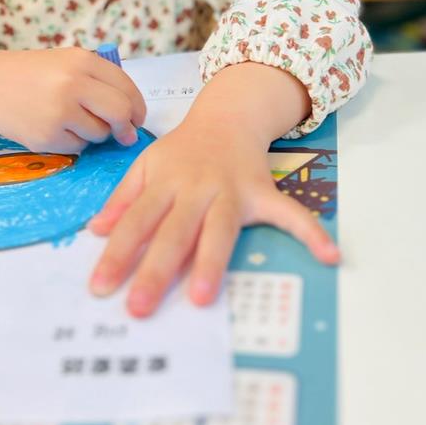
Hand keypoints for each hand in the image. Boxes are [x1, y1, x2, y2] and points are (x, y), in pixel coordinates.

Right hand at [0, 43, 145, 152]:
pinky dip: (73, 142)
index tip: (137, 118)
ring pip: (99, 134)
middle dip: (126, 126)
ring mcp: (59, 112)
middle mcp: (72, 84)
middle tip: (123, 133)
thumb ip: (101, 83)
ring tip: (71, 119)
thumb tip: (132, 119)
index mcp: (82, 61)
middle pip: (120, 113)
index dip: (138, 108)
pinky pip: (78, 147)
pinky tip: (54, 127)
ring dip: (95, 133)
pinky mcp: (46, 137)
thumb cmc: (34, 74)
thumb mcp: (68, 62)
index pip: (126, 88)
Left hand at [88, 63, 339, 317]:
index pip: (136, 222)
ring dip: (210, 262)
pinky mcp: (263, 193)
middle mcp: (195, 188)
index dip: (118, 254)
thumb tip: (95, 232)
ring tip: (201, 298)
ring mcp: (231, 191)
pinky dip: (311, 232)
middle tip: (138, 307)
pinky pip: (289, 213)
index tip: (101, 287)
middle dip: (155, 270)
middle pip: (173, 232)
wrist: (227, 117)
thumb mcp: (145, 165)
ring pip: (219, 230)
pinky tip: (330, 255)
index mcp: (164, 182)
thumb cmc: (182, 151)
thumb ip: (122, 199)